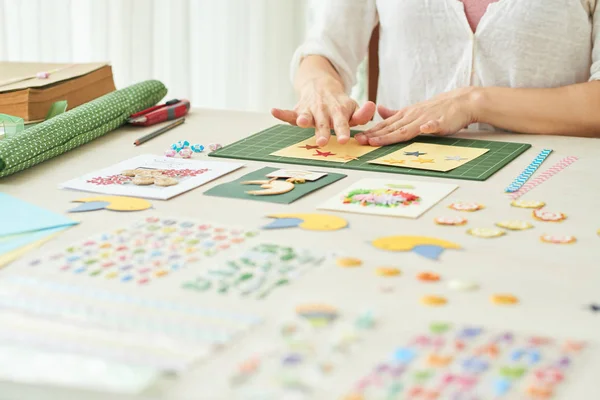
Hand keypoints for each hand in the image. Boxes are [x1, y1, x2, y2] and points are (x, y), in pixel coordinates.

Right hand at [271, 77, 375, 145]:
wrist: (322, 84)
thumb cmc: (340, 105)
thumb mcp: (353, 107)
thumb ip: (362, 113)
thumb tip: (372, 107)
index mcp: (339, 110)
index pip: (342, 122)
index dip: (343, 130)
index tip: (344, 140)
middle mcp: (324, 109)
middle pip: (323, 122)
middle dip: (322, 131)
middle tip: (322, 141)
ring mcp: (310, 109)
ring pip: (306, 115)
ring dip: (303, 119)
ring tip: (301, 123)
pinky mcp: (299, 109)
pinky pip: (289, 112)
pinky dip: (281, 113)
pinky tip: (274, 111)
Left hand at [355, 87, 479, 145]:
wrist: (461, 101)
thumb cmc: (437, 109)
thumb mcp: (413, 110)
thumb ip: (397, 114)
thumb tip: (380, 111)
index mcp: (406, 115)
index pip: (385, 125)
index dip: (372, 132)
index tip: (358, 138)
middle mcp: (412, 116)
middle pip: (391, 128)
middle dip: (375, 135)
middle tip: (360, 141)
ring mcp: (426, 118)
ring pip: (406, 129)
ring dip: (391, 135)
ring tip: (377, 140)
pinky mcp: (441, 121)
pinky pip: (435, 124)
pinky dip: (430, 126)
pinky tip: (424, 128)